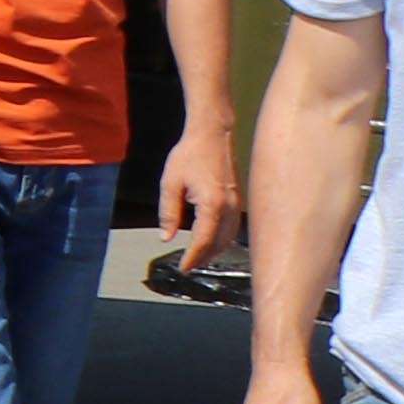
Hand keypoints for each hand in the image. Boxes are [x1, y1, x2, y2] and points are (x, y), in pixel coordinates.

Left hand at [156, 130, 240, 271]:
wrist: (213, 135)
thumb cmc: (190, 155)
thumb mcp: (170, 183)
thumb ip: (168, 212)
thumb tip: (166, 237)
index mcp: (213, 203)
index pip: (203, 240)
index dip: (193, 257)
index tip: (182, 268)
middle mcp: (230, 207)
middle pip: (219, 243)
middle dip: (203, 257)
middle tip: (187, 267)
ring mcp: (237, 204)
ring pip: (229, 237)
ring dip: (214, 251)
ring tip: (197, 259)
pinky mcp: (238, 200)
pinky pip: (233, 227)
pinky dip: (222, 239)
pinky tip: (211, 242)